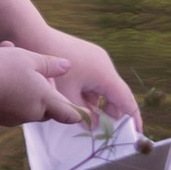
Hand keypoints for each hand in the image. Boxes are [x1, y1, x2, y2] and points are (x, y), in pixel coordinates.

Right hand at [0, 44, 89, 125]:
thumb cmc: (1, 67)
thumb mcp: (29, 58)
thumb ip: (50, 64)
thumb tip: (67, 65)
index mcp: (45, 101)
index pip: (71, 114)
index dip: (78, 111)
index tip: (83, 107)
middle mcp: (31, 114)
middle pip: (48, 107)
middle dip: (44, 88)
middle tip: (32, 65)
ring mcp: (12, 118)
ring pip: (26, 102)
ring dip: (23, 84)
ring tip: (7, 54)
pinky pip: (8, 105)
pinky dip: (8, 91)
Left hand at [21, 24, 138, 125]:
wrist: (33, 35)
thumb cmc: (50, 70)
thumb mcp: (66, 97)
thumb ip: (82, 114)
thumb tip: (94, 127)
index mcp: (105, 75)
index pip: (126, 101)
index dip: (133, 118)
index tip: (137, 133)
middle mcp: (104, 65)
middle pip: (115, 94)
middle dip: (112, 113)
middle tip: (108, 131)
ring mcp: (94, 58)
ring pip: (102, 87)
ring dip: (99, 103)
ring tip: (91, 120)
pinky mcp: (84, 56)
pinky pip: (93, 78)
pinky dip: (89, 92)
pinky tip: (78, 103)